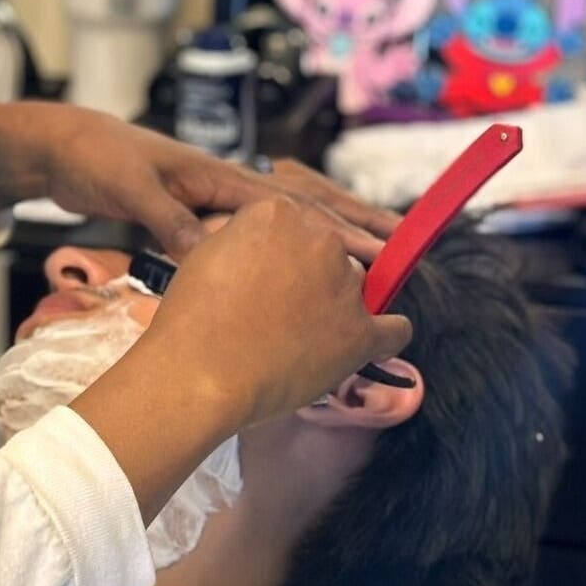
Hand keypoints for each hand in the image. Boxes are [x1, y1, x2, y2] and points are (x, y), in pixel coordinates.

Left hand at [0, 102, 399, 260]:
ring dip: (322, 239)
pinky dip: (282, 248)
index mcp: (217, 177)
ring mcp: (211, 201)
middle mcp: (223, 187)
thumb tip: (208, 252)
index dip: (337, 229)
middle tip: (398, 251)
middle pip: (302, 206)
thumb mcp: (131, 188)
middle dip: (350, 227)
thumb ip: (167, 217)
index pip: (292, 205)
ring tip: (363, 261)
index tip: (379, 251)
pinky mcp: (193, 216)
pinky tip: (294, 271)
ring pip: (283, 221)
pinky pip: (252, 236)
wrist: (64, 151)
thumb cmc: (97, 159)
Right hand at [71, 198, 411, 522]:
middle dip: (308, 278)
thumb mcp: (205, 254)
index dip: (279, 254)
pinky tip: (365, 346)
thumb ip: (242, 238)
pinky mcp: (361, 333)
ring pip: (354, 289)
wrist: (198, 373)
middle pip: (328, 253)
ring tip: (298, 339)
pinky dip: (384, 337)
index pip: (295, 227)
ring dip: (335, 307)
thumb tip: (259, 246)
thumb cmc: (190, 319)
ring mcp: (344, 285)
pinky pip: (395, 329)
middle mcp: (319, 239)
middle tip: (275, 311)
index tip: (264, 278)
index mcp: (277, 212)